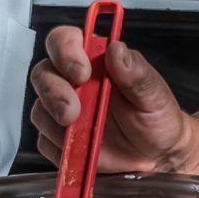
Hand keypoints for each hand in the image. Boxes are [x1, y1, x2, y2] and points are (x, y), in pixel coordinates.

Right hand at [28, 29, 191, 172]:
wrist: (158, 157)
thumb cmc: (156, 118)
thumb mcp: (155, 94)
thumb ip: (137, 73)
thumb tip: (117, 49)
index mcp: (95, 60)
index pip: (65, 40)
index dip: (65, 51)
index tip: (81, 72)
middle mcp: (73, 83)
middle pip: (43, 74)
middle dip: (53, 92)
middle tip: (73, 111)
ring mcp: (63, 112)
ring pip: (40, 109)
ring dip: (55, 122)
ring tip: (84, 134)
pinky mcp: (59, 140)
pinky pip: (45, 141)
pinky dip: (59, 147)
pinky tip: (81, 149)